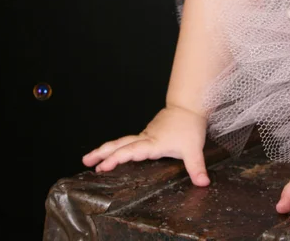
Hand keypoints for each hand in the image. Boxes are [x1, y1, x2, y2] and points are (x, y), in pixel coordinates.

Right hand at [82, 106, 209, 186]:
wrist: (188, 106)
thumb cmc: (189, 125)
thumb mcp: (194, 149)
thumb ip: (197, 167)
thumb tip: (203, 183)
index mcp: (153, 143)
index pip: (131, 151)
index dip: (117, 159)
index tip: (103, 166)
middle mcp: (146, 138)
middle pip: (119, 145)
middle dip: (102, 153)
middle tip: (86, 161)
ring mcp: (145, 135)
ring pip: (122, 142)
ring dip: (106, 150)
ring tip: (91, 160)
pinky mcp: (147, 133)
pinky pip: (129, 142)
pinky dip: (117, 148)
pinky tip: (114, 155)